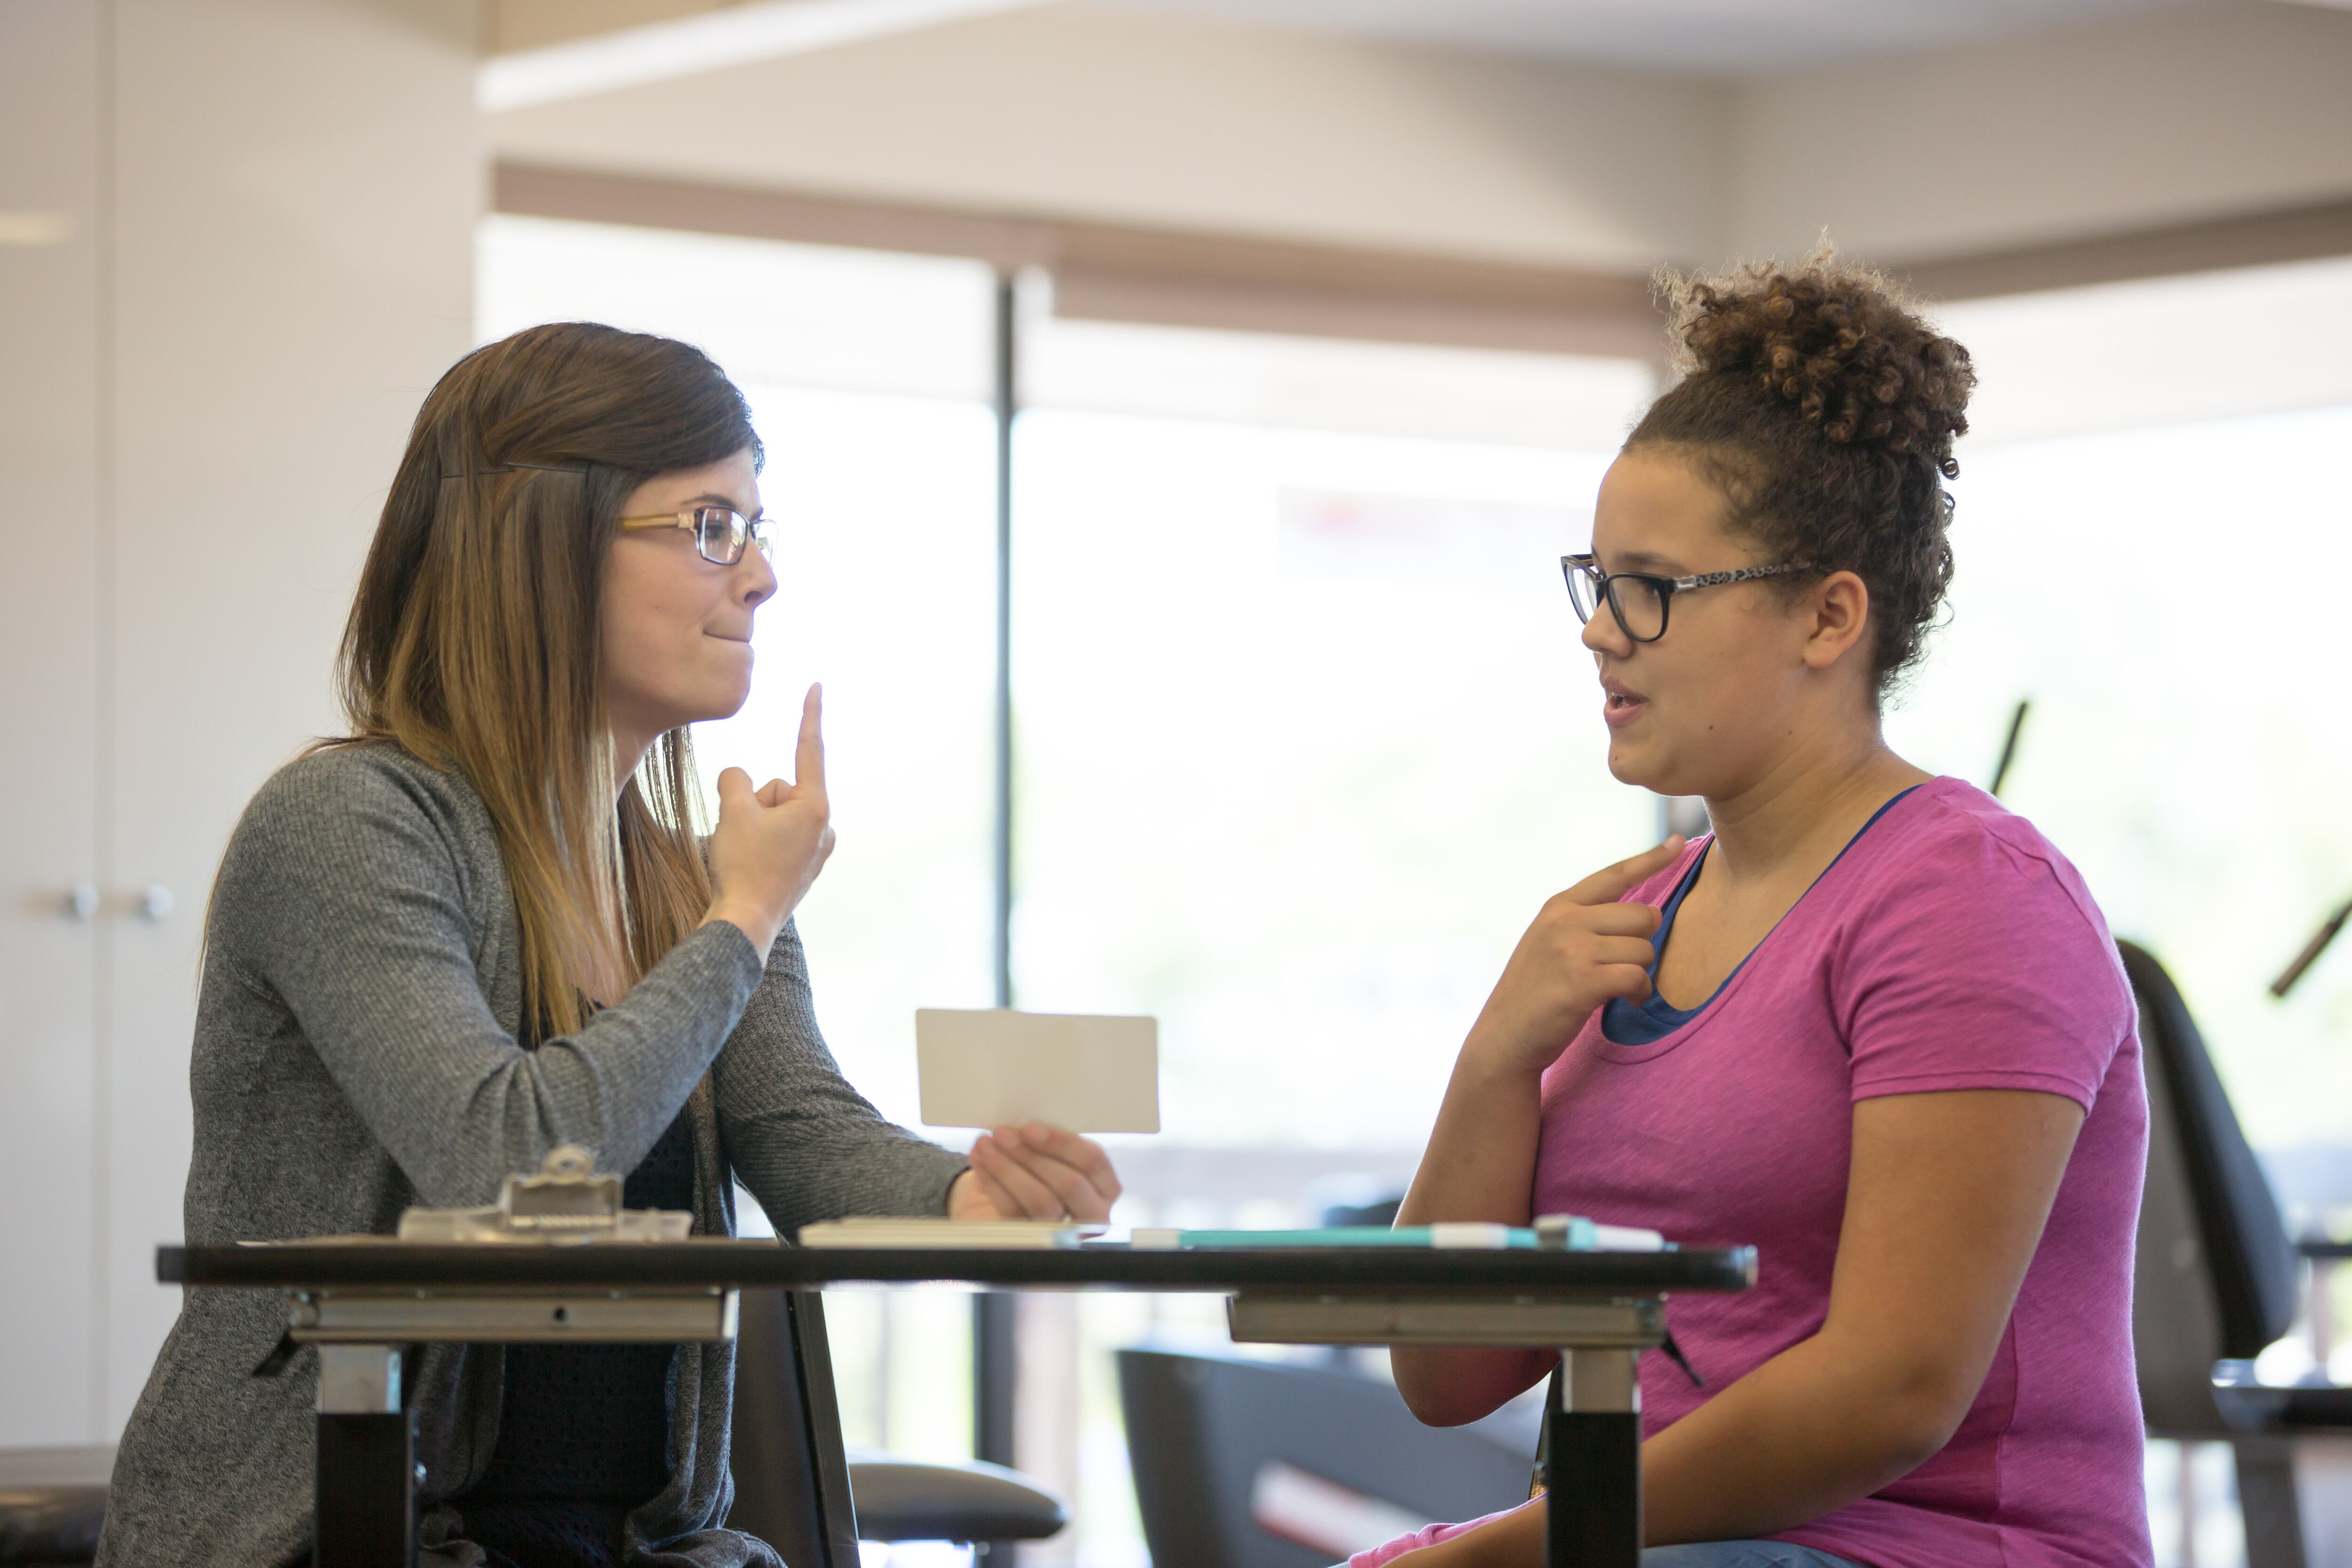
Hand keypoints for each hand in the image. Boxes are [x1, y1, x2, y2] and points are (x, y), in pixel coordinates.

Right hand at [702, 684, 833, 955]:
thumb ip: (734, 779)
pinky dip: (757, 844)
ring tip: (745, 855)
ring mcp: (815, 850)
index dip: (809, 714)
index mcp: (815, 807)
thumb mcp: (732, 810)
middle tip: (743, 836)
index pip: (810, 750)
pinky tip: (751, 866)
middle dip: (754, 804)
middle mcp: (824, 827)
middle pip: (777, 789)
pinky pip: (773, 837)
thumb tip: (738, 780)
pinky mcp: (802, 867)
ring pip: (771, 815)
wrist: (744, 923)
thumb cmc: (743, 867)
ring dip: (752, 826)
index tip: (817, 685)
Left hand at [948, 1123, 1121, 1221]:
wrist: (1012, 1204)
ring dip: (1008, 1168)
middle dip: (1032, 1156)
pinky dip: (993, 1182)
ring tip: (986, 1145)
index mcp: (1106, 1185)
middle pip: (1070, 1184)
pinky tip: (980, 1161)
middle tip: (1003, 1133)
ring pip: (1042, 1201)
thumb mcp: (1053, 1154)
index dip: (1062, 1143)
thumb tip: (1026, 1123)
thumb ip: (1051, 1141)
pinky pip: (1013, 1212)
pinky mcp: (1034, 1239)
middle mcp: (1093, 1212)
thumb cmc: (1039, 1169)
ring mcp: (1065, 1230)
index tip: (1030, 1128)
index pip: (1094, 1161)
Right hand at [1463, 837, 1685, 1083]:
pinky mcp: (1583, 981)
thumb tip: (1644, 914)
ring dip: (1641, 973)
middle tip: (1622, 966)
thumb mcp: (1549, 941)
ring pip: (1643, 949)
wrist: (1505, 1036)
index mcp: (1559, 906)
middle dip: (1642, 944)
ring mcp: (1573, 949)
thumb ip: (1584, 922)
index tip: (1678, 843)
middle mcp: (1566, 920)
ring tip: (1621, 988)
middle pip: (1641, 916)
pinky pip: (1636, 977)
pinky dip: (1639, 992)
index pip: (1614, 874)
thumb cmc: (1535, 992)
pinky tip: (1626, 1001)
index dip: (1650, 859)